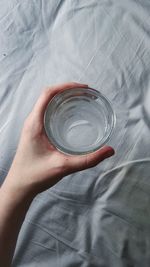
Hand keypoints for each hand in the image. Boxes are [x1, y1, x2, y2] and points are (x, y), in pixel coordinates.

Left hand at [3, 82, 114, 197]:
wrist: (20, 186)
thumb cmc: (35, 176)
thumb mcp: (64, 167)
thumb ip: (88, 160)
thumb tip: (109, 150)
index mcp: (35, 123)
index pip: (48, 94)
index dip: (66, 86)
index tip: (84, 88)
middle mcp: (32, 121)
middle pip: (49, 96)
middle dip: (68, 90)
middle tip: (87, 94)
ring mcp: (33, 126)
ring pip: (48, 104)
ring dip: (64, 98)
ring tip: (82, 100)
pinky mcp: (36, 132)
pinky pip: (48, 113)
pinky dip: (60, 108)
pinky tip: (72, 115)